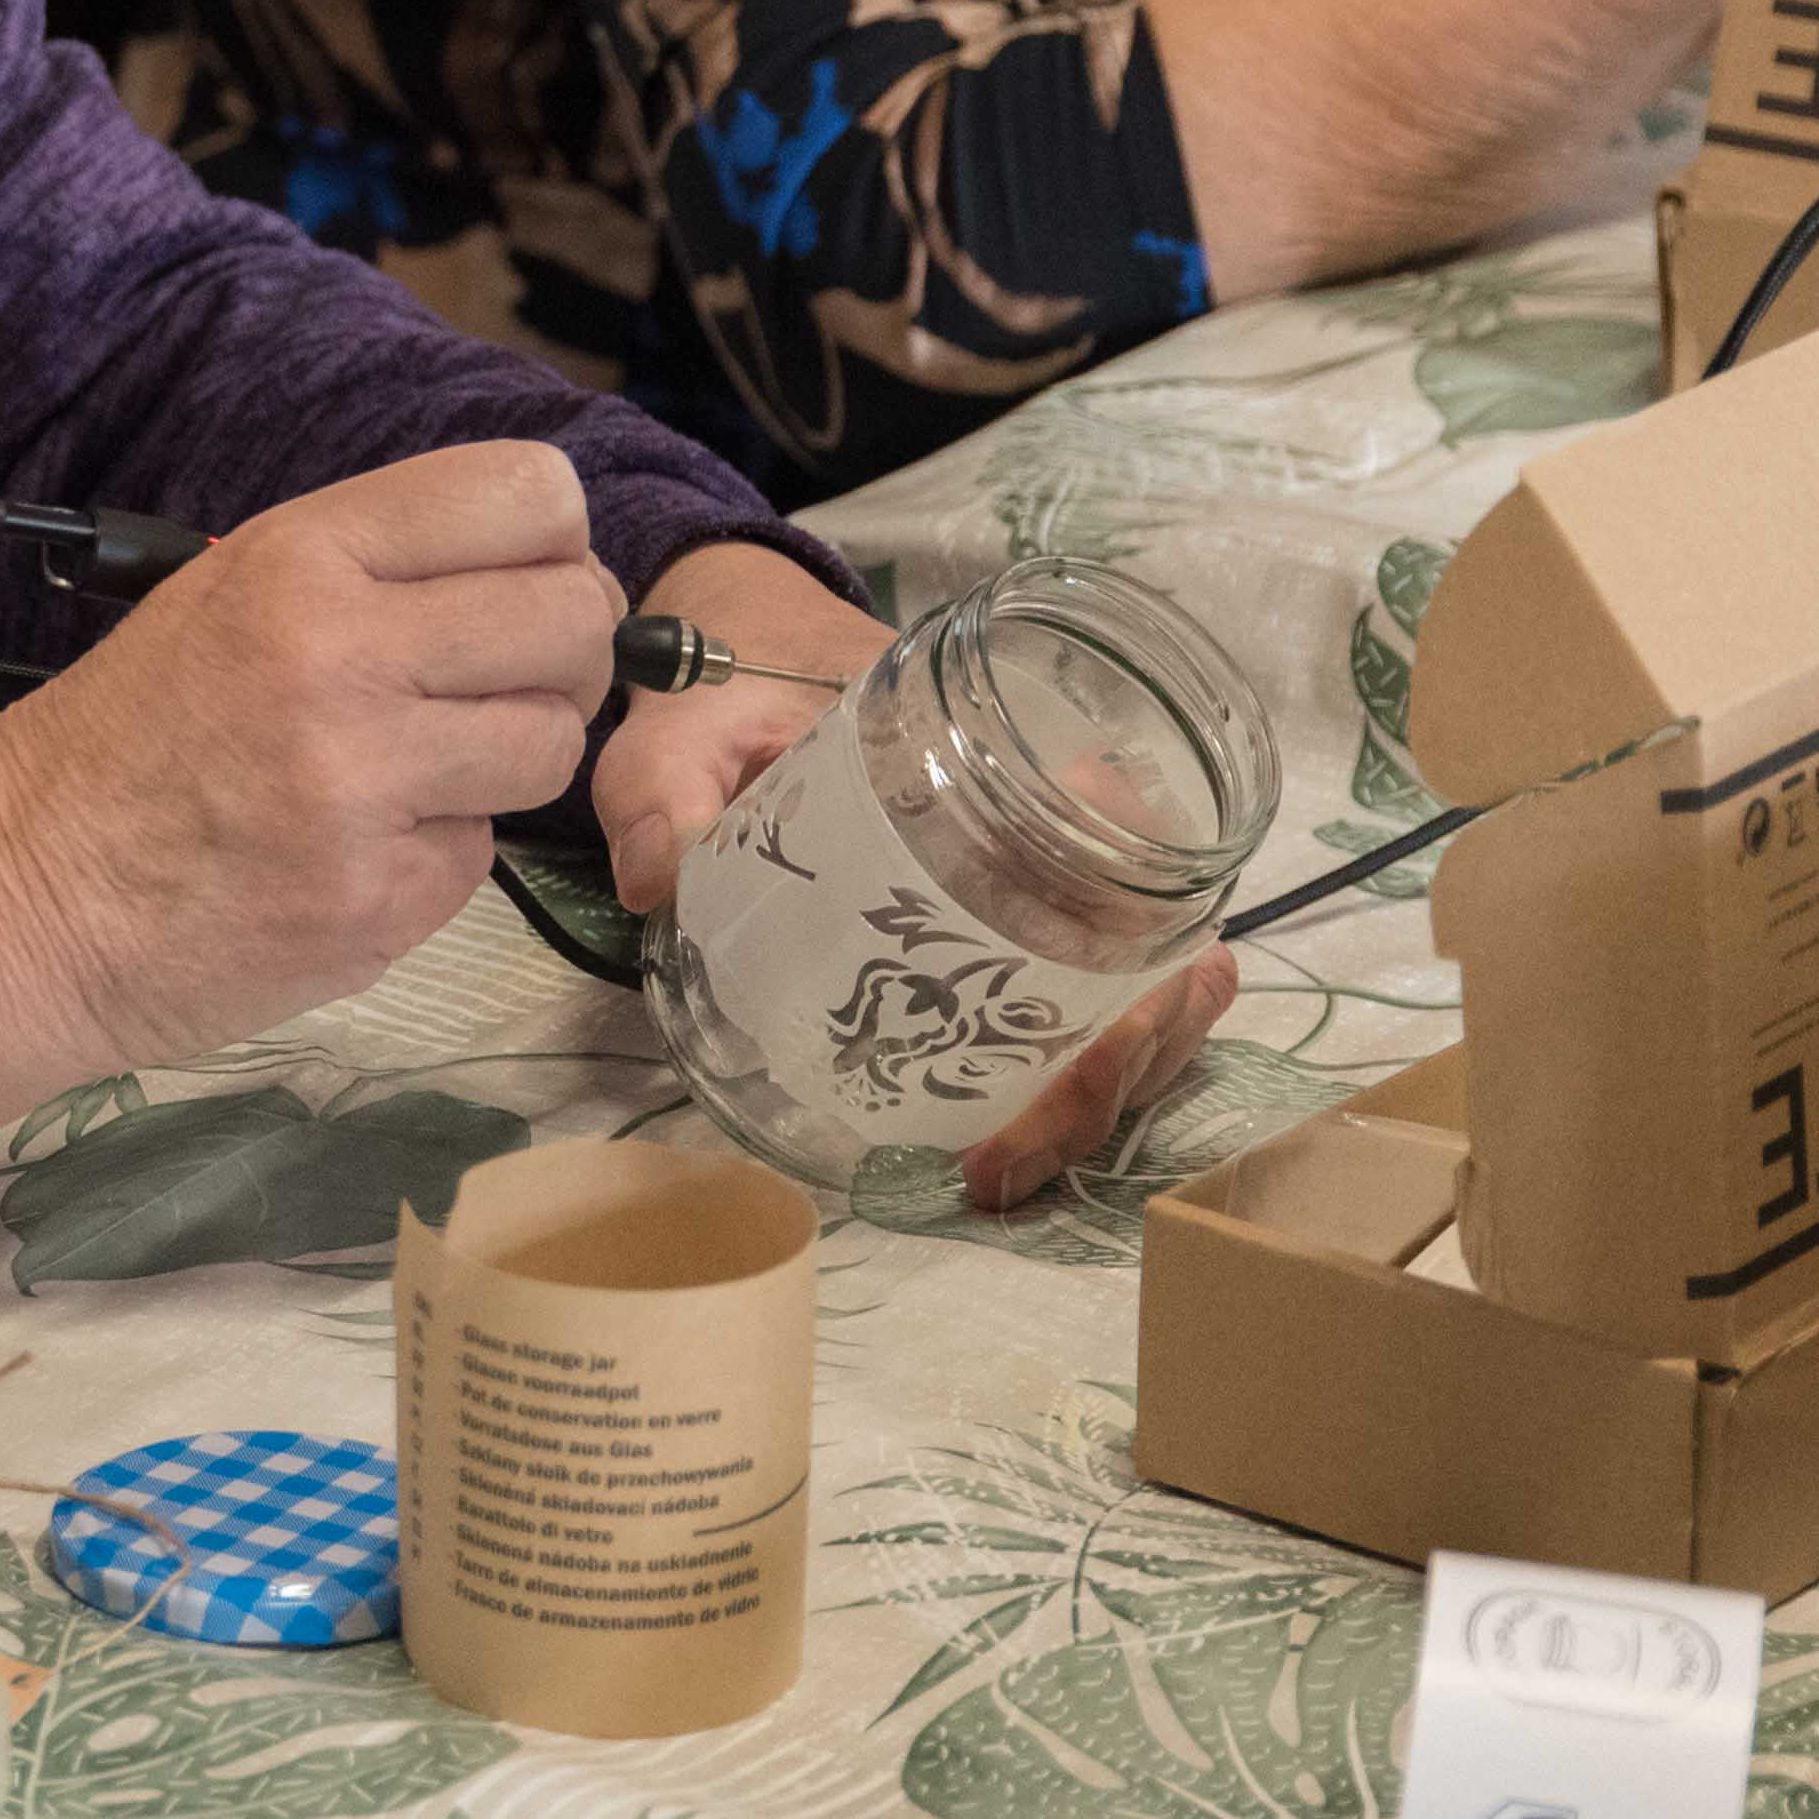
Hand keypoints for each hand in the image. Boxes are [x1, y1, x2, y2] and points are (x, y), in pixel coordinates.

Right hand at [0, 443, 618, 1073]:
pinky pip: (485, 853)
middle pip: (572, 616)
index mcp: (298, 558)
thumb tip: (537, 567)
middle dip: (562, 654)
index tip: (527, 582)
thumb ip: (370, 569)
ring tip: (418, 772)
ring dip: (508, 760)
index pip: (527, 492)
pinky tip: (356, 851)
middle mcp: (340, 655)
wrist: (16, 902)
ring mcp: (363, 785)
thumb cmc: (119, 745)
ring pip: (551, 741)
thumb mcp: (221, 595)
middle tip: (504, 684)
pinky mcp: (378, 901)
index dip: (555, 542)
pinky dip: (439, 854)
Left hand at [590, 543, 1229, 1213]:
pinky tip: (1016, 1135)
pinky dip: (1081, 1071)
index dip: (1131, 975)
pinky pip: (1093, 997)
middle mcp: (1064, 811)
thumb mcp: (689, 726)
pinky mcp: (1017, 914)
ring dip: (1102, 1091)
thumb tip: (659, 881)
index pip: (1132, 854)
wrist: (756, 648)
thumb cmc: (742, 679)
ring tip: (999, 1170)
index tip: (1053, 1076)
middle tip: (997, 1163)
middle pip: (1158, 955)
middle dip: (1108, 1077)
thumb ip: (666, 789)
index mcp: (1012, 746)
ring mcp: (1052, 871)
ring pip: (1145, 993)